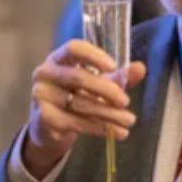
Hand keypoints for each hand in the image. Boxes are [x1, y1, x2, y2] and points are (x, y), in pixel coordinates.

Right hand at [22, 40, 146, 177]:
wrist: (48, 127)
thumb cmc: (73, 97)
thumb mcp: (95, 84)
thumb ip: (115, 76)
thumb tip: (140, 68)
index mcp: (57, 58)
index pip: (73, 48)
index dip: (94, 55)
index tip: (114, 66)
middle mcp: (44, 74)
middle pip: (78, 77)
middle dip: (106, 90)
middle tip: (126, 101)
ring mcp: (41, 96)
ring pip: (80, 103)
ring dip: (108, 113)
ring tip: (129, 120)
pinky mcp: (45, 118)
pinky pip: (77, 122)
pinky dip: (101, 128)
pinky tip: (118, 132)